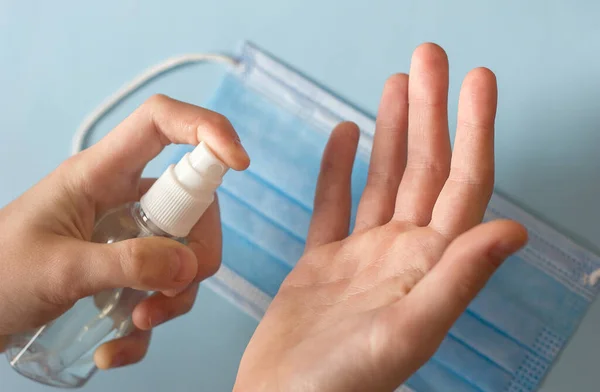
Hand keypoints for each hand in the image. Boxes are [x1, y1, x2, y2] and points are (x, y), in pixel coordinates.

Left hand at [0, 95, 248, 368]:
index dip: (206, 129)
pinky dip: (149, 324)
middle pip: (194, 205)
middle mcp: (123, 199)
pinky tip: (116, 350)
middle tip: (169, 292)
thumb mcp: (58, 268)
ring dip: (174, 297)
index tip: (239, 163)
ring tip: (134, 326)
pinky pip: (162, 292)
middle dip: (196, 254)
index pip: (161, 124)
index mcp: (100, 174)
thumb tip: (190, 266)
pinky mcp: (128, 271)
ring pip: (186, 254)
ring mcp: (130, 236)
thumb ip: (124, 264)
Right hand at [234, 43, 527, 391]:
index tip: (477, 81)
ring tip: (396, 84)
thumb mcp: (407, 332)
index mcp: (428, 267)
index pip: (464, 184)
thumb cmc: (341, 386)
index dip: (475, 130)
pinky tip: (345, 137)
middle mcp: (402, 255)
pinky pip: (334, 205)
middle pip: (424, 169)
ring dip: (392, 132)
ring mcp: (362, 257)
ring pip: (383, 181)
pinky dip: (338, 170)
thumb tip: (512, 229)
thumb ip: (457, 279)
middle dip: (430, 111)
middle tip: (429, 58)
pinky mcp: (322, 263)